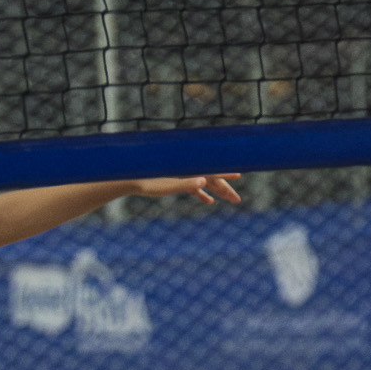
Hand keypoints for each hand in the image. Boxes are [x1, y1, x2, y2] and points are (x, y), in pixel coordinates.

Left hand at [125, 175, 242, 204]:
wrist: (131, 179)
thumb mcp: (168, 184)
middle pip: (211, 178)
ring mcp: (182, 174)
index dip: (226, 172)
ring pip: (204, 183)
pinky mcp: (176, 180)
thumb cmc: (148, 181)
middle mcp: (187, 169)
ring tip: (229, 200)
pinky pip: (193, 187)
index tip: (239, 173)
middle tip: (237, 200)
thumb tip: (203, 182)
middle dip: (225, 189)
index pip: (211, 169)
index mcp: (187, 167)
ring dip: (216, 192)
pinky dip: (201, 193)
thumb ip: (187, 183)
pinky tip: (209, 202)